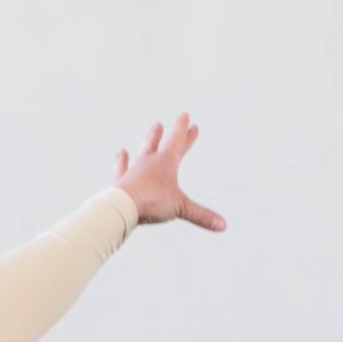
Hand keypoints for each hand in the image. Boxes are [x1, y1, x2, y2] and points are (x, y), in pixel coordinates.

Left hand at [114, 113, 224, 231]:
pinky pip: (122, 167)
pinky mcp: (122, 182)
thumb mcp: (180, 207)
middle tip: (175, 122)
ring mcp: (134, 171)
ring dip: (150, 139)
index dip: (183, 129)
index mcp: (166, 162)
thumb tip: (221, 224)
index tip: (185, 116)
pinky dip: (122, 161)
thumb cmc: (150, 201)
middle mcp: (149, 162)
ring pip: (143, 150)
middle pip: (162, 144)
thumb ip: (201, 215)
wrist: (122, 207)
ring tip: (153, 128)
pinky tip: (121, 153)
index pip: (177, 141)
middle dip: (171, 133)